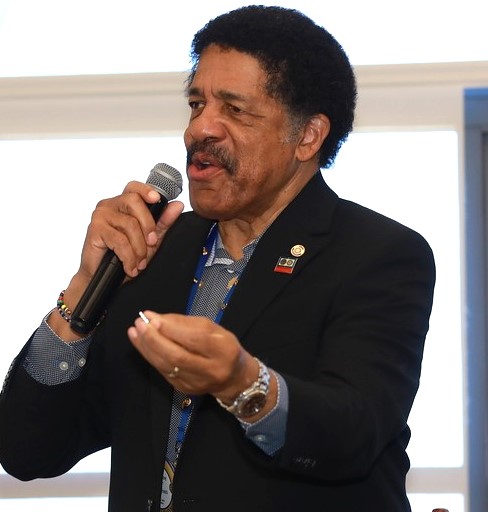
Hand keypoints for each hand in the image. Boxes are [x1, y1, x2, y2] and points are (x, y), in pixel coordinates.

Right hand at [80, 181, 183, 280]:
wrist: (104, 278)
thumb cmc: (125, 256)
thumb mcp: (150, 240)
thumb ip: (163, 222)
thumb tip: (177, 205)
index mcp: (123, 203)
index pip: (134, 188)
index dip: (146, 190)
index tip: (157, 199)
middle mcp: (110, 205)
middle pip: (134, 202)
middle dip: (148, 225)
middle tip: (152, 243)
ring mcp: (101, 216)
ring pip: (129, 224)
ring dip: (139, 248)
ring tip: (139, 262)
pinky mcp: (95, 229)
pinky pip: (120, 240)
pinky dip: (129, 257)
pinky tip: (130, 267)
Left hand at [129, 312, 278, 421]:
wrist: (233, 378)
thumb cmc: (222, 346)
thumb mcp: (213, 328)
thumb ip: (186, 323)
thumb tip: (156, 318)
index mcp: (224, 349)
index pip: (195, 339)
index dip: (171, 329)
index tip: (153, 317)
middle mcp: (212, 370)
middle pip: (178, 356)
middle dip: (155, 339)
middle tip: (140, 324)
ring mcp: (196, 383)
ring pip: (167, 366)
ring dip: (147, 347)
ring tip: (135, 331)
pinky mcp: (183, 389)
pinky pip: (163, 371)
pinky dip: (150, 356)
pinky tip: (141, 343)